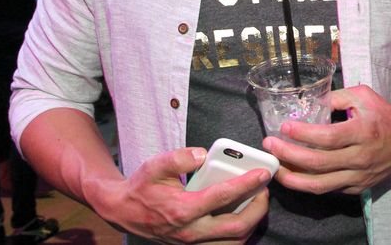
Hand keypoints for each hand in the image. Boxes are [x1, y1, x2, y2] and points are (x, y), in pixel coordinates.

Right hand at [90, 147, 270, 243]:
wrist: (125, 211)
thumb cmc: (142, 188)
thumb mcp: (155, 166)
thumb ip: (179, 158)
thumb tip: (203, 155)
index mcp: (183, 210)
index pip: (222, 197)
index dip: (246, 184)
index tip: (263, 174)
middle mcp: (191, 231)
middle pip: (236, 227)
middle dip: (258, 209)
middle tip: (265, 190)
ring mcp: (194, 243)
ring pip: (233, 242)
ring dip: (252, 223)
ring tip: (258, 202)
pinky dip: (240, 233)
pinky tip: (245, 215)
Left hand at [263, 85, 390, 194]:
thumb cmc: (385, 117)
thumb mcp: (365, 96)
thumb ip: (337, 96)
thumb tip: (311, 102)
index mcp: (363, 132)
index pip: (327, 137)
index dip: (303, 134)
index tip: (284, 127)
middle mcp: (360, 157)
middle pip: (318, 163)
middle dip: (289, 155)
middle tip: (270, 146)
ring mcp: (358, 176)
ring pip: (320, 184)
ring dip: (293, 177)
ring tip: (275, 167)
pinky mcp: (357, 188)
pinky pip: (328, 189)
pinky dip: (307, 184)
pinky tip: (294, 174)